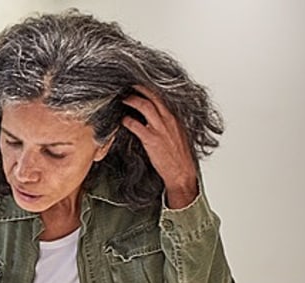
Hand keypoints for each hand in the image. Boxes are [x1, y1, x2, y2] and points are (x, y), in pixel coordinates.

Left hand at [121, 85, 198, 208]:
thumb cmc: (179, 157)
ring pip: (145, 106)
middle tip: (129, 86)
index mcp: (175, 118)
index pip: (162, 97)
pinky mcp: (152, 139)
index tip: (141, 86)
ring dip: (132, 100)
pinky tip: (122, 120)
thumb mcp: (177, 135)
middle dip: (140, 89)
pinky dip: (127, 121)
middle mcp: (168, 120)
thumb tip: (157, 118)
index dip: (150, 90)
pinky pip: (136, 125)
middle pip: (153, 97)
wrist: (182, 172)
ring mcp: (160, 129)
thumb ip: (168, 124)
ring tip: (123, 99)